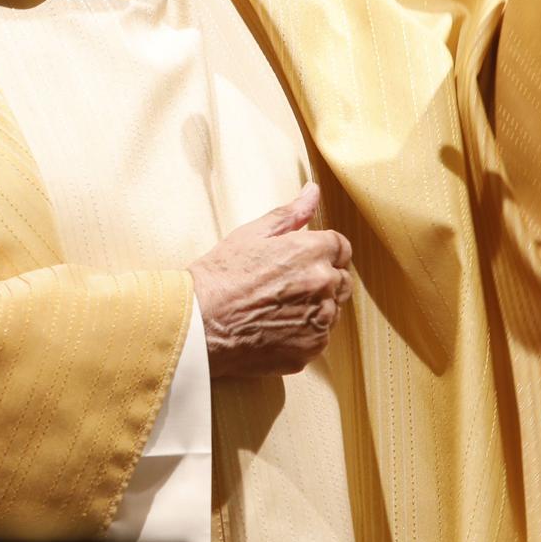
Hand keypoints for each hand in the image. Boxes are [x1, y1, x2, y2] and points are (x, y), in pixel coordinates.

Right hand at [187, 183, 351, 378]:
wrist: (198, 323)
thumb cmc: (220, 276)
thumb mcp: (251, 234)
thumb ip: (290, 213)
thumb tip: (313, 192)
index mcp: (312, 251)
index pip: (341, 247)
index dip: (323, 251)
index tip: (304, 259)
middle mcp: (323, 285)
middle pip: (342, 279)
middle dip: (322, 278)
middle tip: (286, 284)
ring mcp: (319, 321)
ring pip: (332, 310)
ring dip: (315, 307)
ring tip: (277, 307)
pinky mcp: (310, 349)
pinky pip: (318, 338)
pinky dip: (304, 334)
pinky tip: (274, 327)